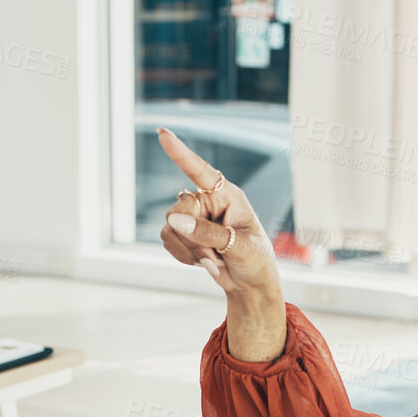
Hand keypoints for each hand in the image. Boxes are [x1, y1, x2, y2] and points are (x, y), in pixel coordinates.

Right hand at [154, 127, 280, 299]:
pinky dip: (184, 256)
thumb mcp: (240, 246)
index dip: (180, 152)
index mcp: (227, 194)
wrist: (250, 283)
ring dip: (190, 250)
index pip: (200, 170)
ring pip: (169, 228)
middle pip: (179, 210)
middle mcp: (207, 201)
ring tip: (214, 259)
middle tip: (215, 256)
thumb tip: (175, 220)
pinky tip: (204, 260)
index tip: (162, 134)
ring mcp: (193, 217)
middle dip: (193, 238)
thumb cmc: (255, 259)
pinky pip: (167, 241)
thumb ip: (208, 234)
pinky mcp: (182, 233)